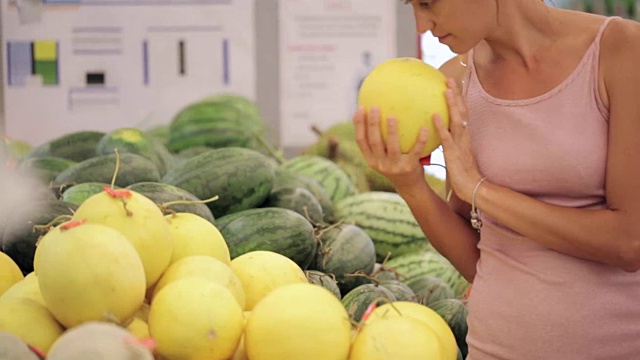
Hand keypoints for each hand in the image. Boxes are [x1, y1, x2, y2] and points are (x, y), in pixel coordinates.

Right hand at [353, 106, 427, 190]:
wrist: (409, 186)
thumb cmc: (396, 164)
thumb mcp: (384, 155)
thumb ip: (379, 140)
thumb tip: (376, 112)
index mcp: (371, 159)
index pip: (361, 140)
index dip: (358, 124)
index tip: (360, 107)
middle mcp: (380, 164)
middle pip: (374, 141)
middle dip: (372, 124)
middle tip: (374, 107)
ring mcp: (395, 167)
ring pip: (392, 147)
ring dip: (391, 131)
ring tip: (392, 116)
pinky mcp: (410, 168)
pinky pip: (415, 151)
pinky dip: (420, 139)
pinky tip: (424, 127)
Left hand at [433, 78, 483, 202]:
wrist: (472, 188)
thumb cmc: (462, 173)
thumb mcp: (455, 154)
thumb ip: (449, 142)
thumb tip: (439, 133)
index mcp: (464, 137)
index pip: (462, 113)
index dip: (458, 99)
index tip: (452, 85)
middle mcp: (464, 137)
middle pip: (462, 112)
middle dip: (456, 95)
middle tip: (449, 79)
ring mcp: (460, 144)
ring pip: (457, 121)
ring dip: (452, 105)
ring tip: (446, 90)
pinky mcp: (453, 154)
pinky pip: (447, 138)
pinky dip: (441, 126)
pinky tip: (434, 116)